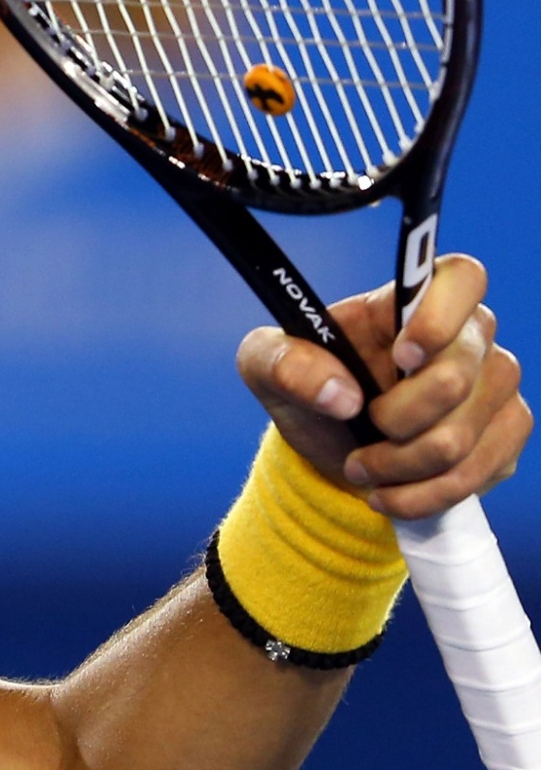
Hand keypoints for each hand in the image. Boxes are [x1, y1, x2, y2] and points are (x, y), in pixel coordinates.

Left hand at [237, 254, 529, 518]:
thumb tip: (340, 394)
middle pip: (460, 373)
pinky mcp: (503, 436)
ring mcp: (493, 386)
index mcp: (408, 302)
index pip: (462, 277)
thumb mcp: (266, 365)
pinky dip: (426, 492)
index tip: (403, 354)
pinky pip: (479, 471)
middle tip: (364, 426)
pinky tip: (391, 491)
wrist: (330, 447)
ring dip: (405, 463)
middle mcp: (467, 336)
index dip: (442, 315)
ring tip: (364, 466)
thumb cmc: (307, 386)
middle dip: (400, 418)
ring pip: (466, 434)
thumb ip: (285, 363)